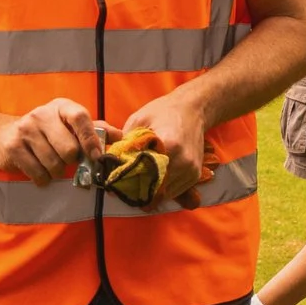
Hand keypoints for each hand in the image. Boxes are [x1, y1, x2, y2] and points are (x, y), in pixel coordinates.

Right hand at [0, 99, 101, 183]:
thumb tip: (122, 136)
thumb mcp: (71, 126)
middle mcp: (42, 114)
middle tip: (68, 161)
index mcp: (62, 106)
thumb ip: (97, 130)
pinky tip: (41, 172)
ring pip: (53, 163)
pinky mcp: (13, 146)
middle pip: (68, 148)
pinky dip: (43, 178)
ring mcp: (25, 129)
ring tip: (53, 166)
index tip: (97, 157)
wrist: (4, 135)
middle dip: (72, 162)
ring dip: (57, 172)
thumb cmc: (48, 132)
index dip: (91, 139)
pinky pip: (37, 172)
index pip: (80, 118)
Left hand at [124, 89, 212, 204]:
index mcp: (170, 145)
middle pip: (154, 189)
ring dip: (148, 193)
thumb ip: (126, 144)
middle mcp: (184, 161)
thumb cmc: (164, 112)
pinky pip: (173, 192)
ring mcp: (191, 170)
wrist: (193, 109)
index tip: (113, 182)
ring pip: (163, 195)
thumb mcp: (139, 121)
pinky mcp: (194, 175)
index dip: (127, 181)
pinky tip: (151, 180)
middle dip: (135, 190)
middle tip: (120, 188)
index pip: (144, 174)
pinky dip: (160, 190)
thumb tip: (111, 165)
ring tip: (134, 184)